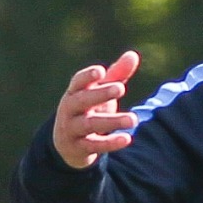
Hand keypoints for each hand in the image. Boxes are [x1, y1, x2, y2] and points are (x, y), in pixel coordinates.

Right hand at [53, 50, 140, 168]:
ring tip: (134, 119)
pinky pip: (94, 145)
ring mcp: (72, 129)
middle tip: (121, 88)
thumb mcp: (100, 93)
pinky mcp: (78, 148)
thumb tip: (133, 55)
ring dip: (112, 121)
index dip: (88, 76)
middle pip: (83, 100)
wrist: (68, 144)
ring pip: (90, 124)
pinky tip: (126, 139)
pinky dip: (110, 143)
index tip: (102, 72)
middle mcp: (70, 110)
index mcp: (74, 92)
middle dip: (101, 94)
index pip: (77, 82)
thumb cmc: (89, 109)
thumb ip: (116, 75)